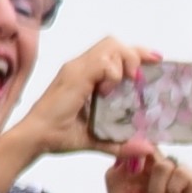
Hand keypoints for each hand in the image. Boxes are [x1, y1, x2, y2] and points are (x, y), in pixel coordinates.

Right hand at [0, 38, 145, 190]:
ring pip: (110, 46)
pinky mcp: (74, 75)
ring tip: (125, 83)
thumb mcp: (99, 139)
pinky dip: (112, 74)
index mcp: (87, 76)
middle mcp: (81, 67)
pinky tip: (108, 91)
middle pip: (114, 43)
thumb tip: (147, 149)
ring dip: (125, 62)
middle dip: (134, 54)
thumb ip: (122, 143)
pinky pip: (101, 62)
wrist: (36, 139)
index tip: (155, 62)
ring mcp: (77, 69)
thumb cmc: (60, 135)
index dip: (137, 54)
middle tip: (138, 78)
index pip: (114, 52)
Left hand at [107, 143, 191, 192]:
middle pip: (148, 149)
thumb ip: (114, 177)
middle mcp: (157, 167)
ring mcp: (176, 171)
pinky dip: (175, 190)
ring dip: (158, 190)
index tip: (128, 165)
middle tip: (142, 188)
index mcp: (138, 170)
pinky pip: (182, 173)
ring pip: (164, 164)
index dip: (129, 149)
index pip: (132, 147)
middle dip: (143, 169)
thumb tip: (126, 154)